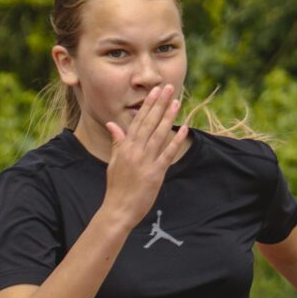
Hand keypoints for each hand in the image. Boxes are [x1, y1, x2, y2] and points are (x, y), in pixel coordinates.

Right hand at [101, 86, 189, 223]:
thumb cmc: (116, 187)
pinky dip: (176, 141)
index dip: (148, 105)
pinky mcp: (155, 173)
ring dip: (168, 117)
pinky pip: (167, 154)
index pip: (138, 121)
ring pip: (159, 134)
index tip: (155, 91)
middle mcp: (135, 151)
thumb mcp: (113, 162)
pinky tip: (184, 128)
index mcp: (125, 147)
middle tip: (167, 87)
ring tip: (176, 101)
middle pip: (149, 123)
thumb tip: (112, 125)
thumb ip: (116, 142)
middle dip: (159, 104)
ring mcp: (146, 162)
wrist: (118, 210)